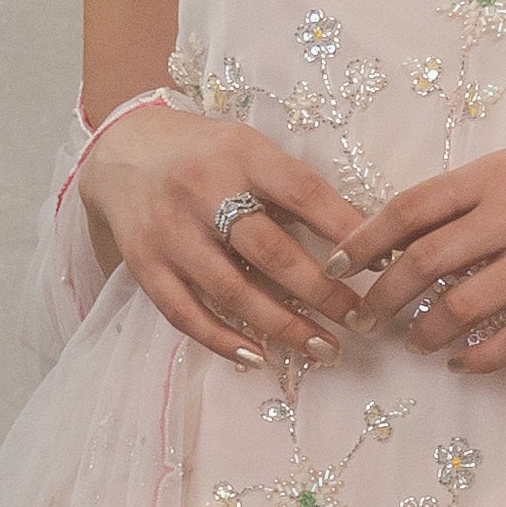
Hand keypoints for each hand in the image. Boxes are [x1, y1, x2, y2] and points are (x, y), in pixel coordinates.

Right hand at [79, 100, 372, 365]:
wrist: (121, 150)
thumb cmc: (203, 152)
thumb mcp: (248, 149)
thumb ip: (290, 187)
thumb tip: (358, 239)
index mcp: (240, 154)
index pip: (304, 194)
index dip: (346, 231)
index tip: (384, 264)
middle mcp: (202, 190)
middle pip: (272, 251)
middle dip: (324, 293)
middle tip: (362, 321)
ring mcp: (169, 231)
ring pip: (233, 290)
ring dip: (284, 326)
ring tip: (325, 348)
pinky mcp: (144, 263)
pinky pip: (184, 312)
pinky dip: (221, 339)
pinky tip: (257, 357)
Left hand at [334, 149, 505, 371]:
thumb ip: (463, 200)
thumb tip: (393, 240)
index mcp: (498, 175)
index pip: (412, 207)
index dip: (365, 241)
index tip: (339, 267)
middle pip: (427, 262)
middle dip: (384, 297)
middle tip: (367, 319)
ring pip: (462, 307)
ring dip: (425, 333)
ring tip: (415, 342)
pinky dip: (476, 358)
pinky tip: (461, 362)